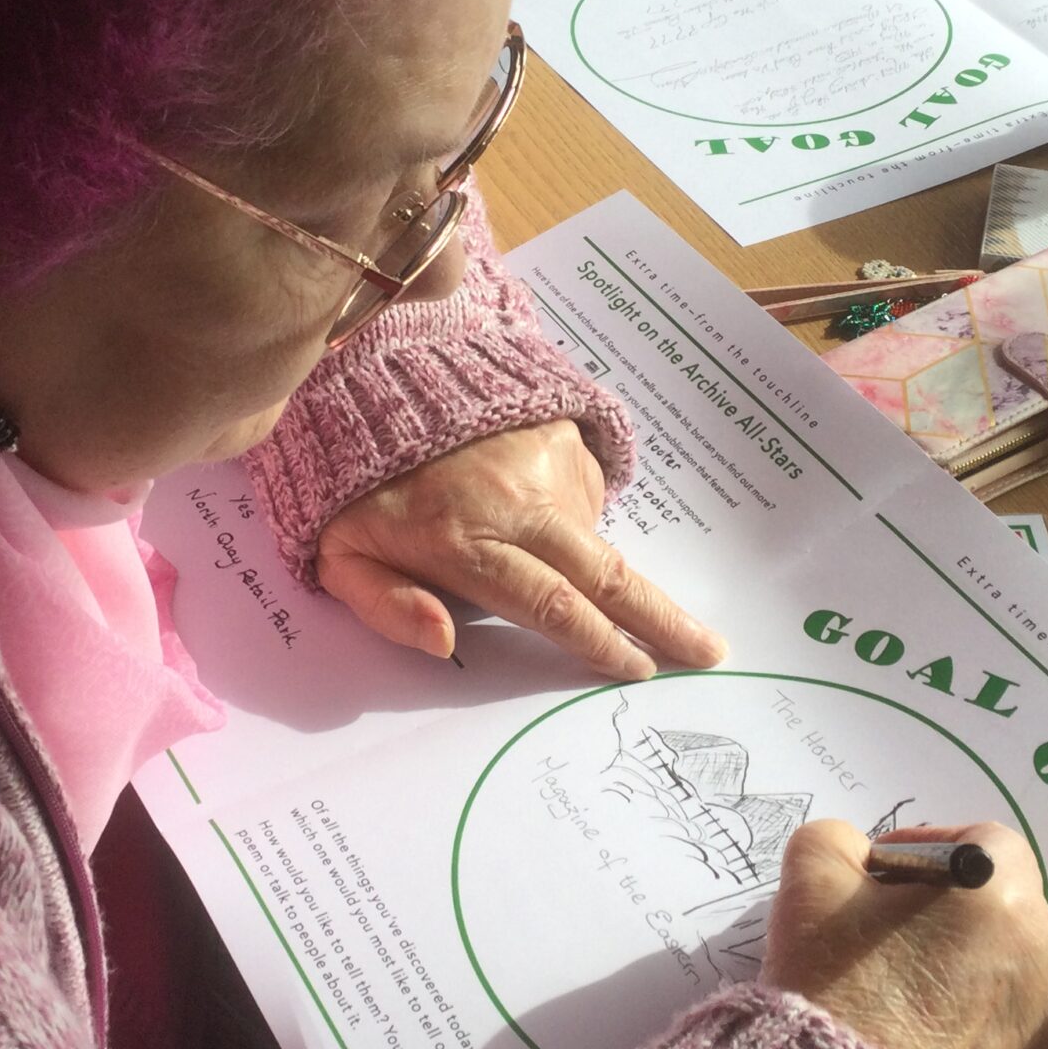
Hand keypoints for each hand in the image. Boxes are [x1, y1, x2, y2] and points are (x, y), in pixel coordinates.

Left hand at [317, 420, 726, 680]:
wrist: (375, 378)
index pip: (550, 604)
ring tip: (519, 543)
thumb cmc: (354, 485)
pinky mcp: (563, 431)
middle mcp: (520, 500)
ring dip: (581, 560)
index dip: (598, 643)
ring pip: (589, 536)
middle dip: (661, 619)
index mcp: (466, 538)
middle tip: (709, 651)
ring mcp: (548, 461)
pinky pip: (582, 492)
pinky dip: (565, 514)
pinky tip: (523, 506)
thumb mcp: (338, 555)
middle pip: (604, 574)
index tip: (638, 670)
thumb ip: (385, 608)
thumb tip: (445, 643)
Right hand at [763, 820, 1047, 1048]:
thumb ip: (836, 841)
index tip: (877, 879)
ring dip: (966, 961)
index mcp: (1000, 893)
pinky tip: (922, 1036)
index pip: (980, 842)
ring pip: (1011, 964)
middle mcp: (1046, 950)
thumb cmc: (832, 988)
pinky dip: (977, 1016)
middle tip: (882, 935)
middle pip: (1002, 903)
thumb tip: (861, 857)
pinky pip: (1013, 1020)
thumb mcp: (809, 883)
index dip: (925, 848)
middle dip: (947, 909)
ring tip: (902, 990)